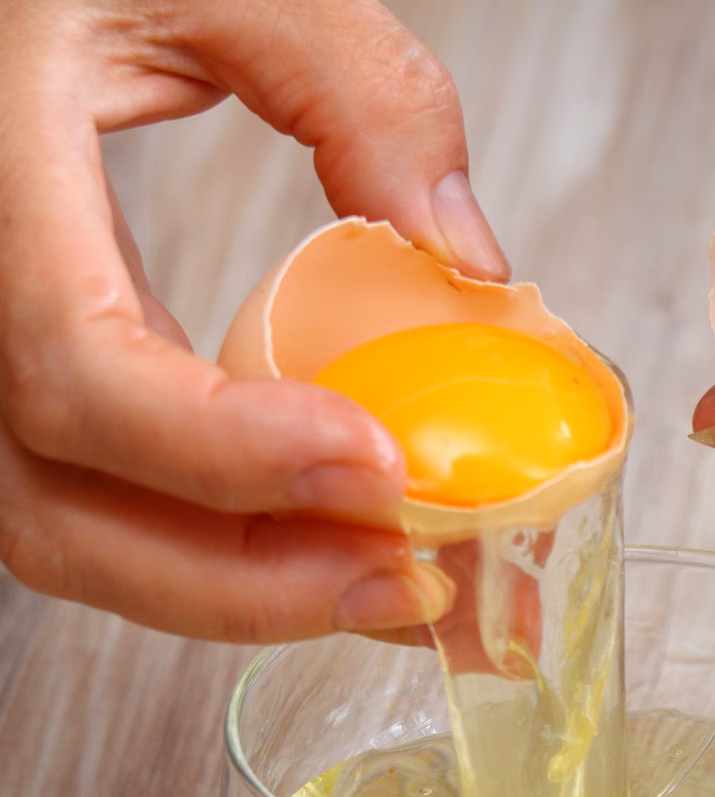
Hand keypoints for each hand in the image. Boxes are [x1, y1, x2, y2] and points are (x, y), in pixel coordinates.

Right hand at [0, 0, 506, 641]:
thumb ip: (357, 90)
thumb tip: (469, 264)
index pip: (73, 367)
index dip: (220, 448)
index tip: (375, 466)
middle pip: (55, 507)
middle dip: (248, 577)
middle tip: (417, 587)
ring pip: (65, 528)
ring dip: (242, 582)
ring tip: (403, 585)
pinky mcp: (17, 363)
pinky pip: (92, 493)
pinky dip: (216, 540)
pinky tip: (331, 538)